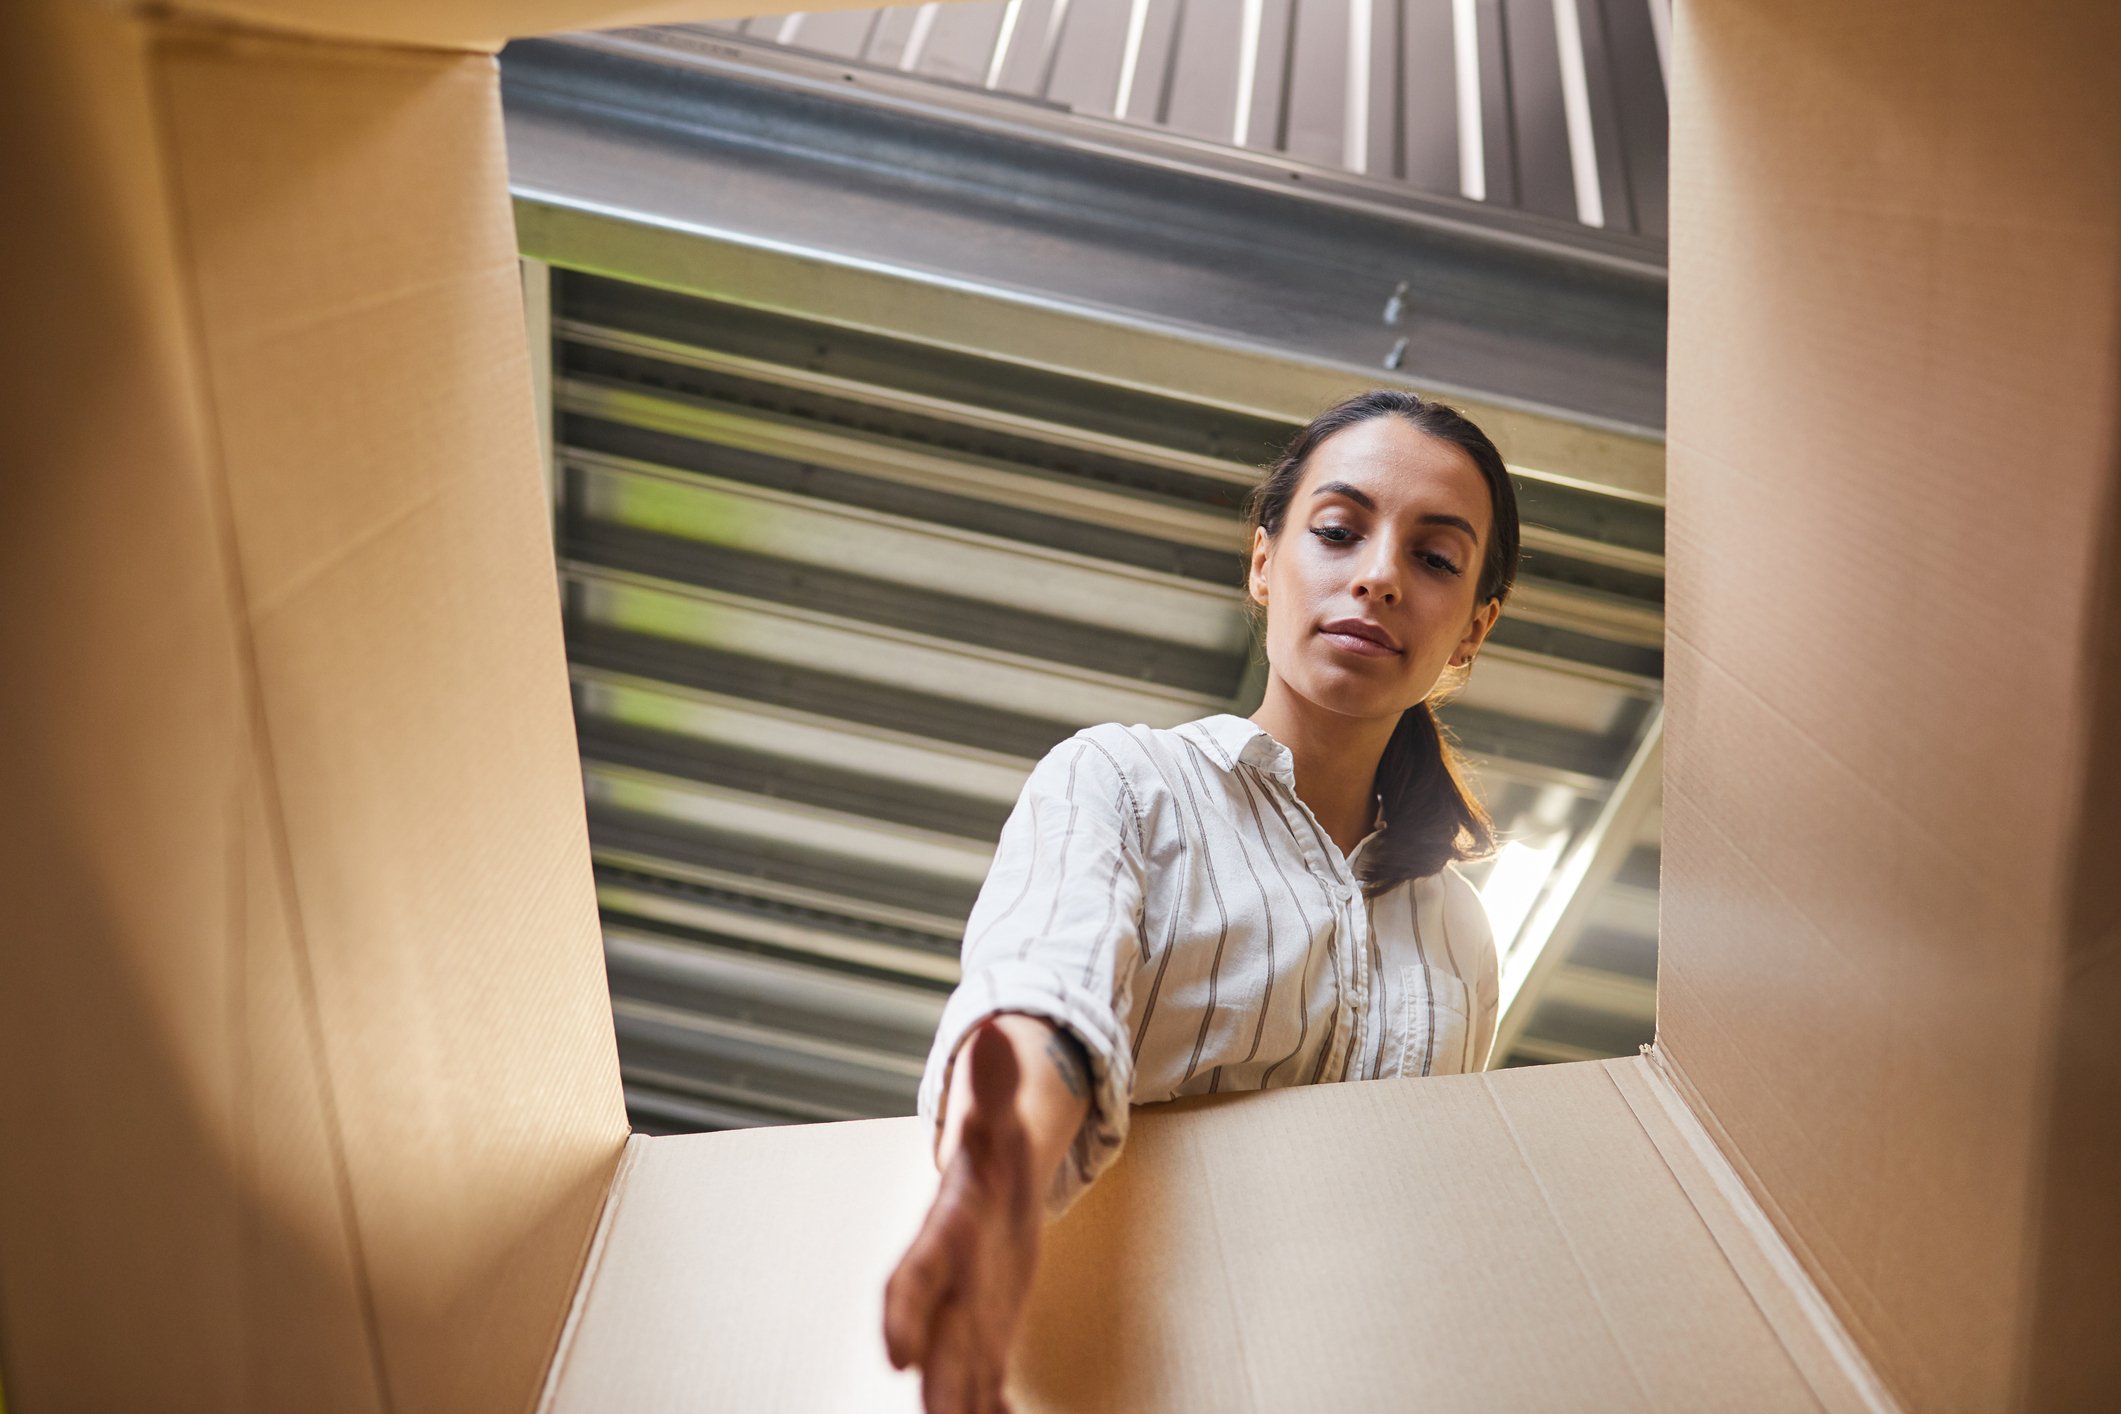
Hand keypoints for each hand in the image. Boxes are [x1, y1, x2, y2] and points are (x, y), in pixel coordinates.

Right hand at [883, 1020, 1044, 1413]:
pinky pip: (990, 1377)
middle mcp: (948, 1281)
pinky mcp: (991, 1328)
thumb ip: (994, 1085)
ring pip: (961, 1368)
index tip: (894, 1354)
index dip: (904, 1313)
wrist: (992, 1176)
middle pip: (935, 1337)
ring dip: (963, 1404)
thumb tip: (997, 1032)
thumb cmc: (991, 1149)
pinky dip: (995, 1406)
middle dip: (935, 1380)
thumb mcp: (998, 1118)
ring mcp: (968, 1310)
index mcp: (945, 1233)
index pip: (915, 1275)